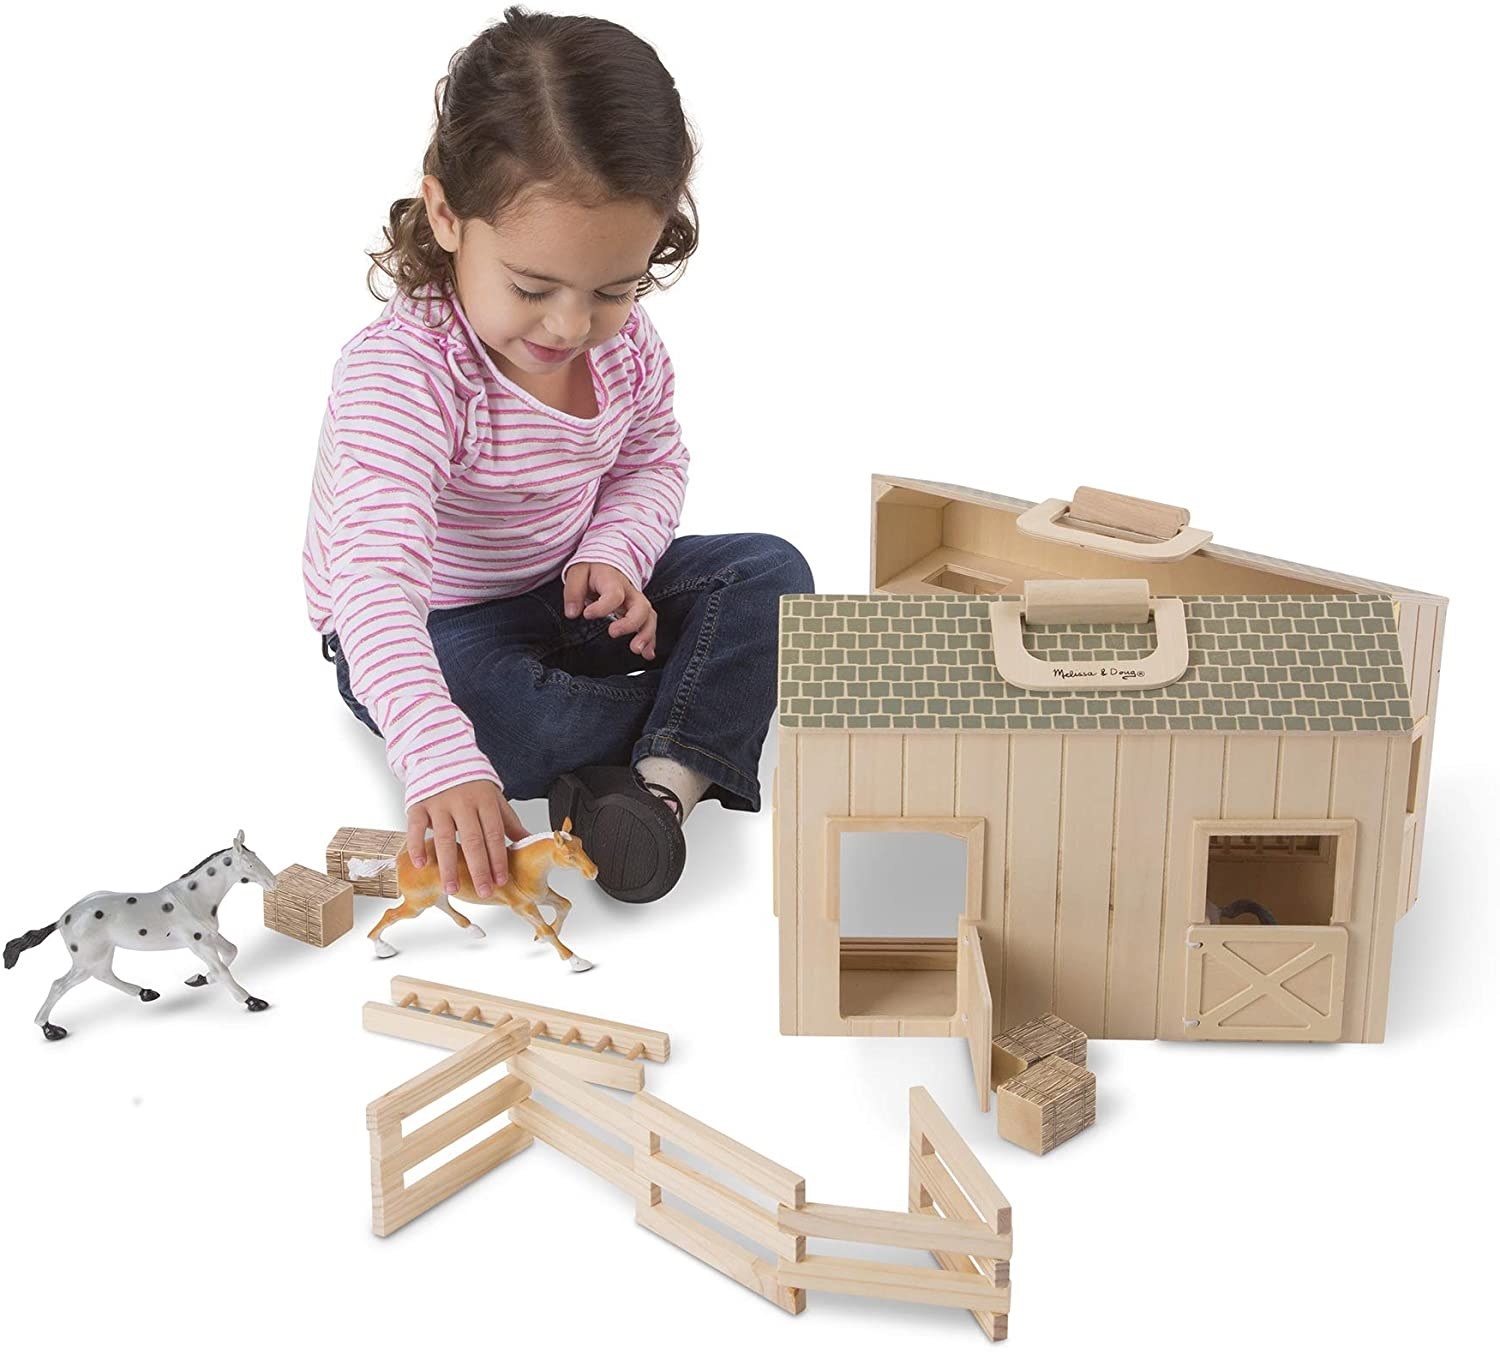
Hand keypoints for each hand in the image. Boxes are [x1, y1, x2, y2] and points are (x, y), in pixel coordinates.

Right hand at [407, 780, 525, 897]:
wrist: (442, 756)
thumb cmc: (471, 784)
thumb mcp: (494, 799)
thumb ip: (509, 823)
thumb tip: (530, 843)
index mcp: (486, 801)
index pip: (494, 834)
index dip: (498, 858)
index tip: (501, 880)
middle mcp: (463, 802)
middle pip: (472, 840)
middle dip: (478, 868)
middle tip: (482, 891)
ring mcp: (440, 803)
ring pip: (445, 838)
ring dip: (448, 866)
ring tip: (452, 888)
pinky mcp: (418, 804)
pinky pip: (416, 827)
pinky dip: (417, 846)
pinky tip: (421, 864)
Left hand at [563, 561, 657, 659]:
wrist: (607, 564)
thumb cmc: (592, 570)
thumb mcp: (577, 573)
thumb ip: (573, 591)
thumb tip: (572, 613)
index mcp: (613, 581)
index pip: (614, 594)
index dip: (602, 606)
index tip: (587, 614)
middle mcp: (629, 592)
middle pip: (640, 607)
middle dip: (630, 623)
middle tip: (613, 633)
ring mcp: (636, 602)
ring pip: (649, 617)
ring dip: (646, 634)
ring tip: (636, 650)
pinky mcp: (639, 611)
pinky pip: (649, 624)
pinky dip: (650, 640)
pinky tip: (647, 654)